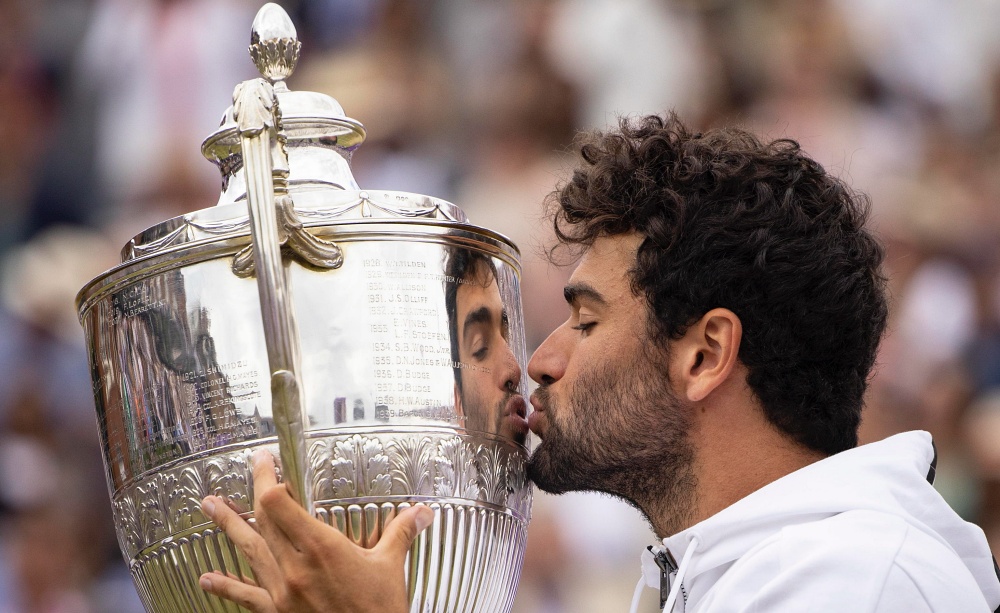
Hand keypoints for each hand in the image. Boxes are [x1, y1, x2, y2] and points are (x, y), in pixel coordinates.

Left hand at [199, 449, 433, 611]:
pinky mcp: (278, 612)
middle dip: (251, 491)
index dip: (268, 479)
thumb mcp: (390, 568)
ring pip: (249, 551)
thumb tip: (420, 513)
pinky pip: (247, 596)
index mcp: (321, 548)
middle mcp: (295, 567)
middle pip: (262, 520)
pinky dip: (226, 586)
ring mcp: (283, 591)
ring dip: (228, 526)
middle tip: (248, 471)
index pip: (280, 504)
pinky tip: (209, 579)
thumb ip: (400, 534)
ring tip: (211, 507)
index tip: (267, 461)